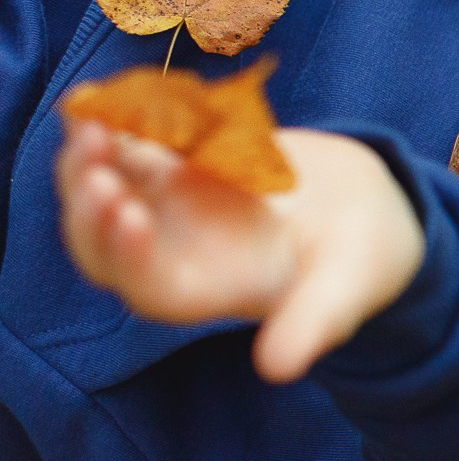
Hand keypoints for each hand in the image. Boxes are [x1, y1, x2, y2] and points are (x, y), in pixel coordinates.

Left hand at [56, 120, 425, 385]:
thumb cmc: (359, 261)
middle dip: (89, 200)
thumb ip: (312, 324)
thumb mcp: (344, 290)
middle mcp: (174, 252)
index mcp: (208, 292)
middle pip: (103, 239)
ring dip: (89, 154)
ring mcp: (168, 205)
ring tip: (93, 114)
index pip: (146, 285)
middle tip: (96, 155)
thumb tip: (278, 369)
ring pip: (106, 185)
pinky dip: (112, 118)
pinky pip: (131, 141)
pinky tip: (100, 92)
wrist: (368, 206)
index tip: (128, 210)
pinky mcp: (175, 162)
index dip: (125, 254)